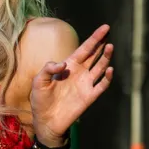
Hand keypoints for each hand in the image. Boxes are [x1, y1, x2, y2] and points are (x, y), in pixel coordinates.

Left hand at [30, 24, 113, 144]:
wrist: (46, 121)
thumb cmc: (40, 100)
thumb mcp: (38, 81)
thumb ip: (48, 69)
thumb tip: (64, 63)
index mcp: (68, 66)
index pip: (84, 48)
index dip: (94, 38)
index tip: (105, 27)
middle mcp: (79, 72)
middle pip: (94, 54)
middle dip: (102, 43)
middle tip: (109, 31)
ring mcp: (86, 84)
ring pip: (100, 67)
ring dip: (106, 57)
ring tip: (110, 46)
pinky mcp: (89, 96)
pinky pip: (101, 85)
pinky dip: (106, 78)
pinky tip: (109, 69)